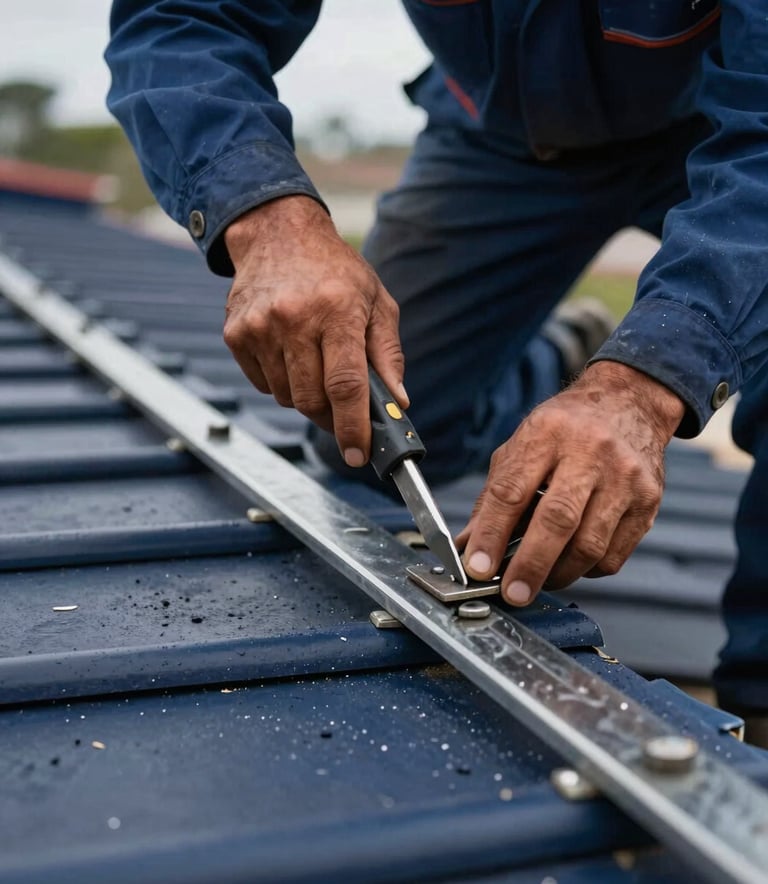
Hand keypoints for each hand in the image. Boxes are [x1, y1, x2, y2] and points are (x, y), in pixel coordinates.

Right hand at [223, 195, 406, 466]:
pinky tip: (290, 351)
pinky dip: (281, 381)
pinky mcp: (236, 333)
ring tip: (315, 361)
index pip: (345, 385)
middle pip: (312, 400)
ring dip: (306, 395)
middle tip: (343, 410)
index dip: (353, 427)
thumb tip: (398, 403)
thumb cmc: (336, 271)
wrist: (278, 233)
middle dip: (331, 416)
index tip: (358, 455)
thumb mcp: (377, 302)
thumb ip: (388, 355)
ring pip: (287, 396)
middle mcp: (295, 318)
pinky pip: (263, 384)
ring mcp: (260, 327)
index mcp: (337, 310)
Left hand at [457, 361, 684, 604]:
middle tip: (512, 593)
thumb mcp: (521, 445)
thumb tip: (469, 546)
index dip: (491, 534)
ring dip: (558, 573)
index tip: (477, 567)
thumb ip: (493, 496)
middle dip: (530, 565)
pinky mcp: (648, 501)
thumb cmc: (567, 427)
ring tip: (538, 579)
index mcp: (547, 433)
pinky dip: (587, 569)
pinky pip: (613, 554)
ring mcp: (625, 477)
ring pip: (590, 545)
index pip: (512, 491)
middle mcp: (590, 452)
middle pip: (557, 520)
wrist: (629, 402)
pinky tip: (572, 562)